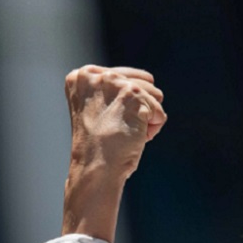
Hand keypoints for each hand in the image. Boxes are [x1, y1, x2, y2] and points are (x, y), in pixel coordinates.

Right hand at [62, 65, 166, 241]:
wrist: (96, 168)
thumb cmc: (99, 145)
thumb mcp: (99, 108)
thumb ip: (114, 90)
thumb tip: (149, 80)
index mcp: (82, 76)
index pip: (127, 76)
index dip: (130, 102)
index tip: (112, 120)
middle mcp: (96, 75)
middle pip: (146, 83)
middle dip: (141, 109)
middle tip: (117, 128)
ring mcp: (115, 83)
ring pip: (155, 96)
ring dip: (148, 118)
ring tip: (125, 132)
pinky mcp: (133, 95)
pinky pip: (160, 113)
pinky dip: (153, 128)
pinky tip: (134, 137)